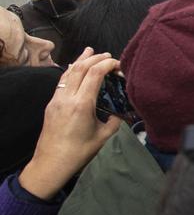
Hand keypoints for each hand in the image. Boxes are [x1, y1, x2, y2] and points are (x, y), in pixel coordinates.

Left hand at [18, 48, 120, 199]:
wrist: (51, 163)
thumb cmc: (79, 152)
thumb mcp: (103, 136)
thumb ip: (114, 119)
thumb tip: (121, 110)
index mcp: (81, 104)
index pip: (94, 74)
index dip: (107, 64)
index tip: (118, 65)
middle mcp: (67, 98)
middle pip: (80, 68)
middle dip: (95, 58)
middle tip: (109, 56)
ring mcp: (56, 99)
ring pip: (68, 72)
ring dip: (81, 60)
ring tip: (90, 51)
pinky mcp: (51, 103)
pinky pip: (62, 80)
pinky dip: (72, 70)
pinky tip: (76, 66)